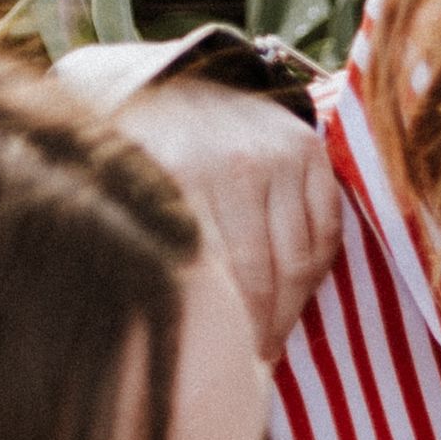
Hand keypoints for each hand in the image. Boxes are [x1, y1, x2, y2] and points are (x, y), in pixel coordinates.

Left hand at [111, 81, 339, 360]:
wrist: (170, 74)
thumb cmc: (133, 140)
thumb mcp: (115, 182)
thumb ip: (133, 239)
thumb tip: (129, 317)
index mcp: (177, 175)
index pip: (218, 281)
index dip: (224, 332)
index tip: (222, 365)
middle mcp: (232, 164)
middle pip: (263, 280)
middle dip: (259, 331)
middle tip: (250, 363)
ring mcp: (276, 157)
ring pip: (299, 263)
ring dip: (289, 310)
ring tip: (271, 337)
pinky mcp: (309, 152)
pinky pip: (325, 234)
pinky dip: (313, 271)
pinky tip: (292, 293)